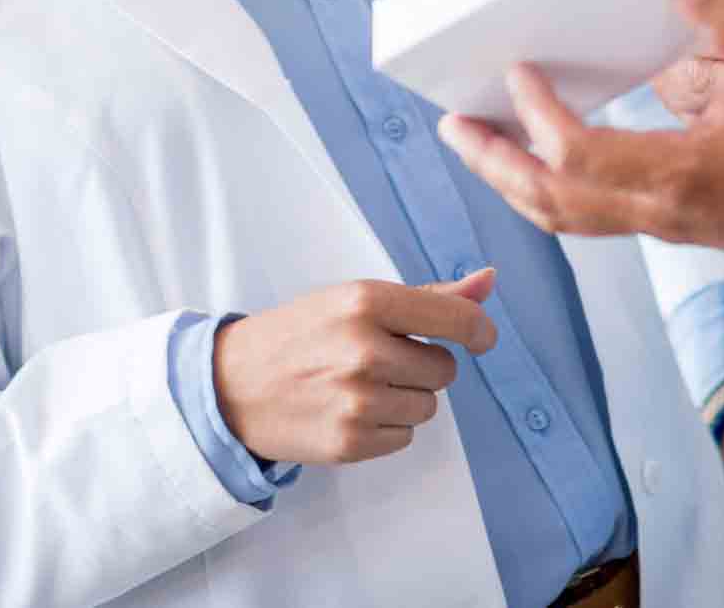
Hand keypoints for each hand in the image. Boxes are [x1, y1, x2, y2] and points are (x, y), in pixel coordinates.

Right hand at [212, 270, 499, 466]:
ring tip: (360, 385)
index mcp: (366, 301)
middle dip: (421, 366)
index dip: (478, 331)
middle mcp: (363, 349)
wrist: (234, 384)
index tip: (480, 338)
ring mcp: (357, 399)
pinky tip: (351, 410)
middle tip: (378, 359)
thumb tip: (489, 281)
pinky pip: (404, 436)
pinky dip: (386, 426)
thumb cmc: (302, 334)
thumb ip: (428, 296)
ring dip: (405, 398)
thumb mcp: (355, 299)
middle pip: (445, 370)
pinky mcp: (350, 442)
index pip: (456, 319)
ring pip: (428, 407)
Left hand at [437, 0, 723, 261]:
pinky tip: (538, 164)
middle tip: (450, 124)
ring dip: (512, 183)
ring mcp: (662, 226)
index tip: (514, 72)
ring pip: (563, 219)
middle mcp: (659, 210)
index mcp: (680, 173)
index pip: (578, 154)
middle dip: (492, 161)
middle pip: (549, 200)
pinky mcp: (670, 228)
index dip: (536, 115)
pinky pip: (588, 220)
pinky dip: (549, 195)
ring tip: (476, 145)